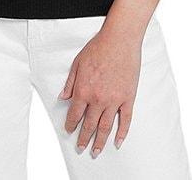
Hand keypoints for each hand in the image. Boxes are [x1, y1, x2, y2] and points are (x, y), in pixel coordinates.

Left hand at [59, 28, 141, 156]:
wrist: (119, 40)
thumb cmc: (98, 48)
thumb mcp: (77, 63)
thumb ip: (70, 83)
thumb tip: (63, 97)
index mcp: (83, 90)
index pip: (75, 114)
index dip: (71, 124)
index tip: (69, 131)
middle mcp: (98, 99)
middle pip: (89, 124)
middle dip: (84, 138)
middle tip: (81, 147)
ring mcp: (114, 100)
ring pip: (106, 126)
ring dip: (100, 141)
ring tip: (96, 151)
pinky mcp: (128, 97)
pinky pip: (125, 119)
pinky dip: (122, 132)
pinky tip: (118, 141)